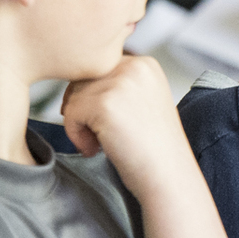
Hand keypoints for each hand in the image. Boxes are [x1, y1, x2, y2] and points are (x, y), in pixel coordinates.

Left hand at [60, 55, 194, 200]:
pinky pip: (70, 113)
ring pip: (73, 95)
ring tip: (100, 143)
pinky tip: (95, 148)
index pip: (98, 69)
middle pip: (82, 79)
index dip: (93, 98)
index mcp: (145, 64)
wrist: (168, 174)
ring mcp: (120, 83)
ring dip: (79, 123)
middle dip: (83, 109)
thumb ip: (114, 85)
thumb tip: (72, 85)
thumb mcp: (141, 101)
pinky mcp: (105, 103)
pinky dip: (76, 135)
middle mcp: (134, 66)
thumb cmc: (152, 147)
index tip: (107, 122)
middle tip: (100, 135)